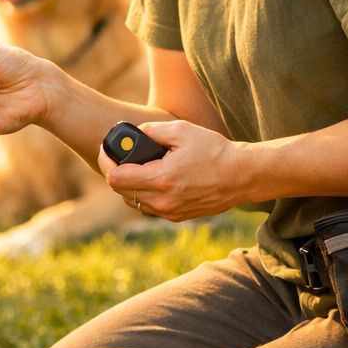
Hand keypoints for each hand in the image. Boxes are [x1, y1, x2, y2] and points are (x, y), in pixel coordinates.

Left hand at [97, 119, 245, 221]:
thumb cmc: (214, 150)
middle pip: (120, 192)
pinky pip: (150, 208)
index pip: (115, 178)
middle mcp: (162, 201)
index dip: (106, 162)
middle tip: (119, 156)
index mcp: (160, 179)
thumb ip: (153, 129)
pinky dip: (144, 195)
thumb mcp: (182, 130)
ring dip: (128, 186)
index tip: (106, 150)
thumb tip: (136, 133)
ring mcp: (170, 212)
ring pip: (133, 202)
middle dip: (115, 172)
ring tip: (134, 168)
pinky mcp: (178, 217)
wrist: (242, 175)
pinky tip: (152, 180)